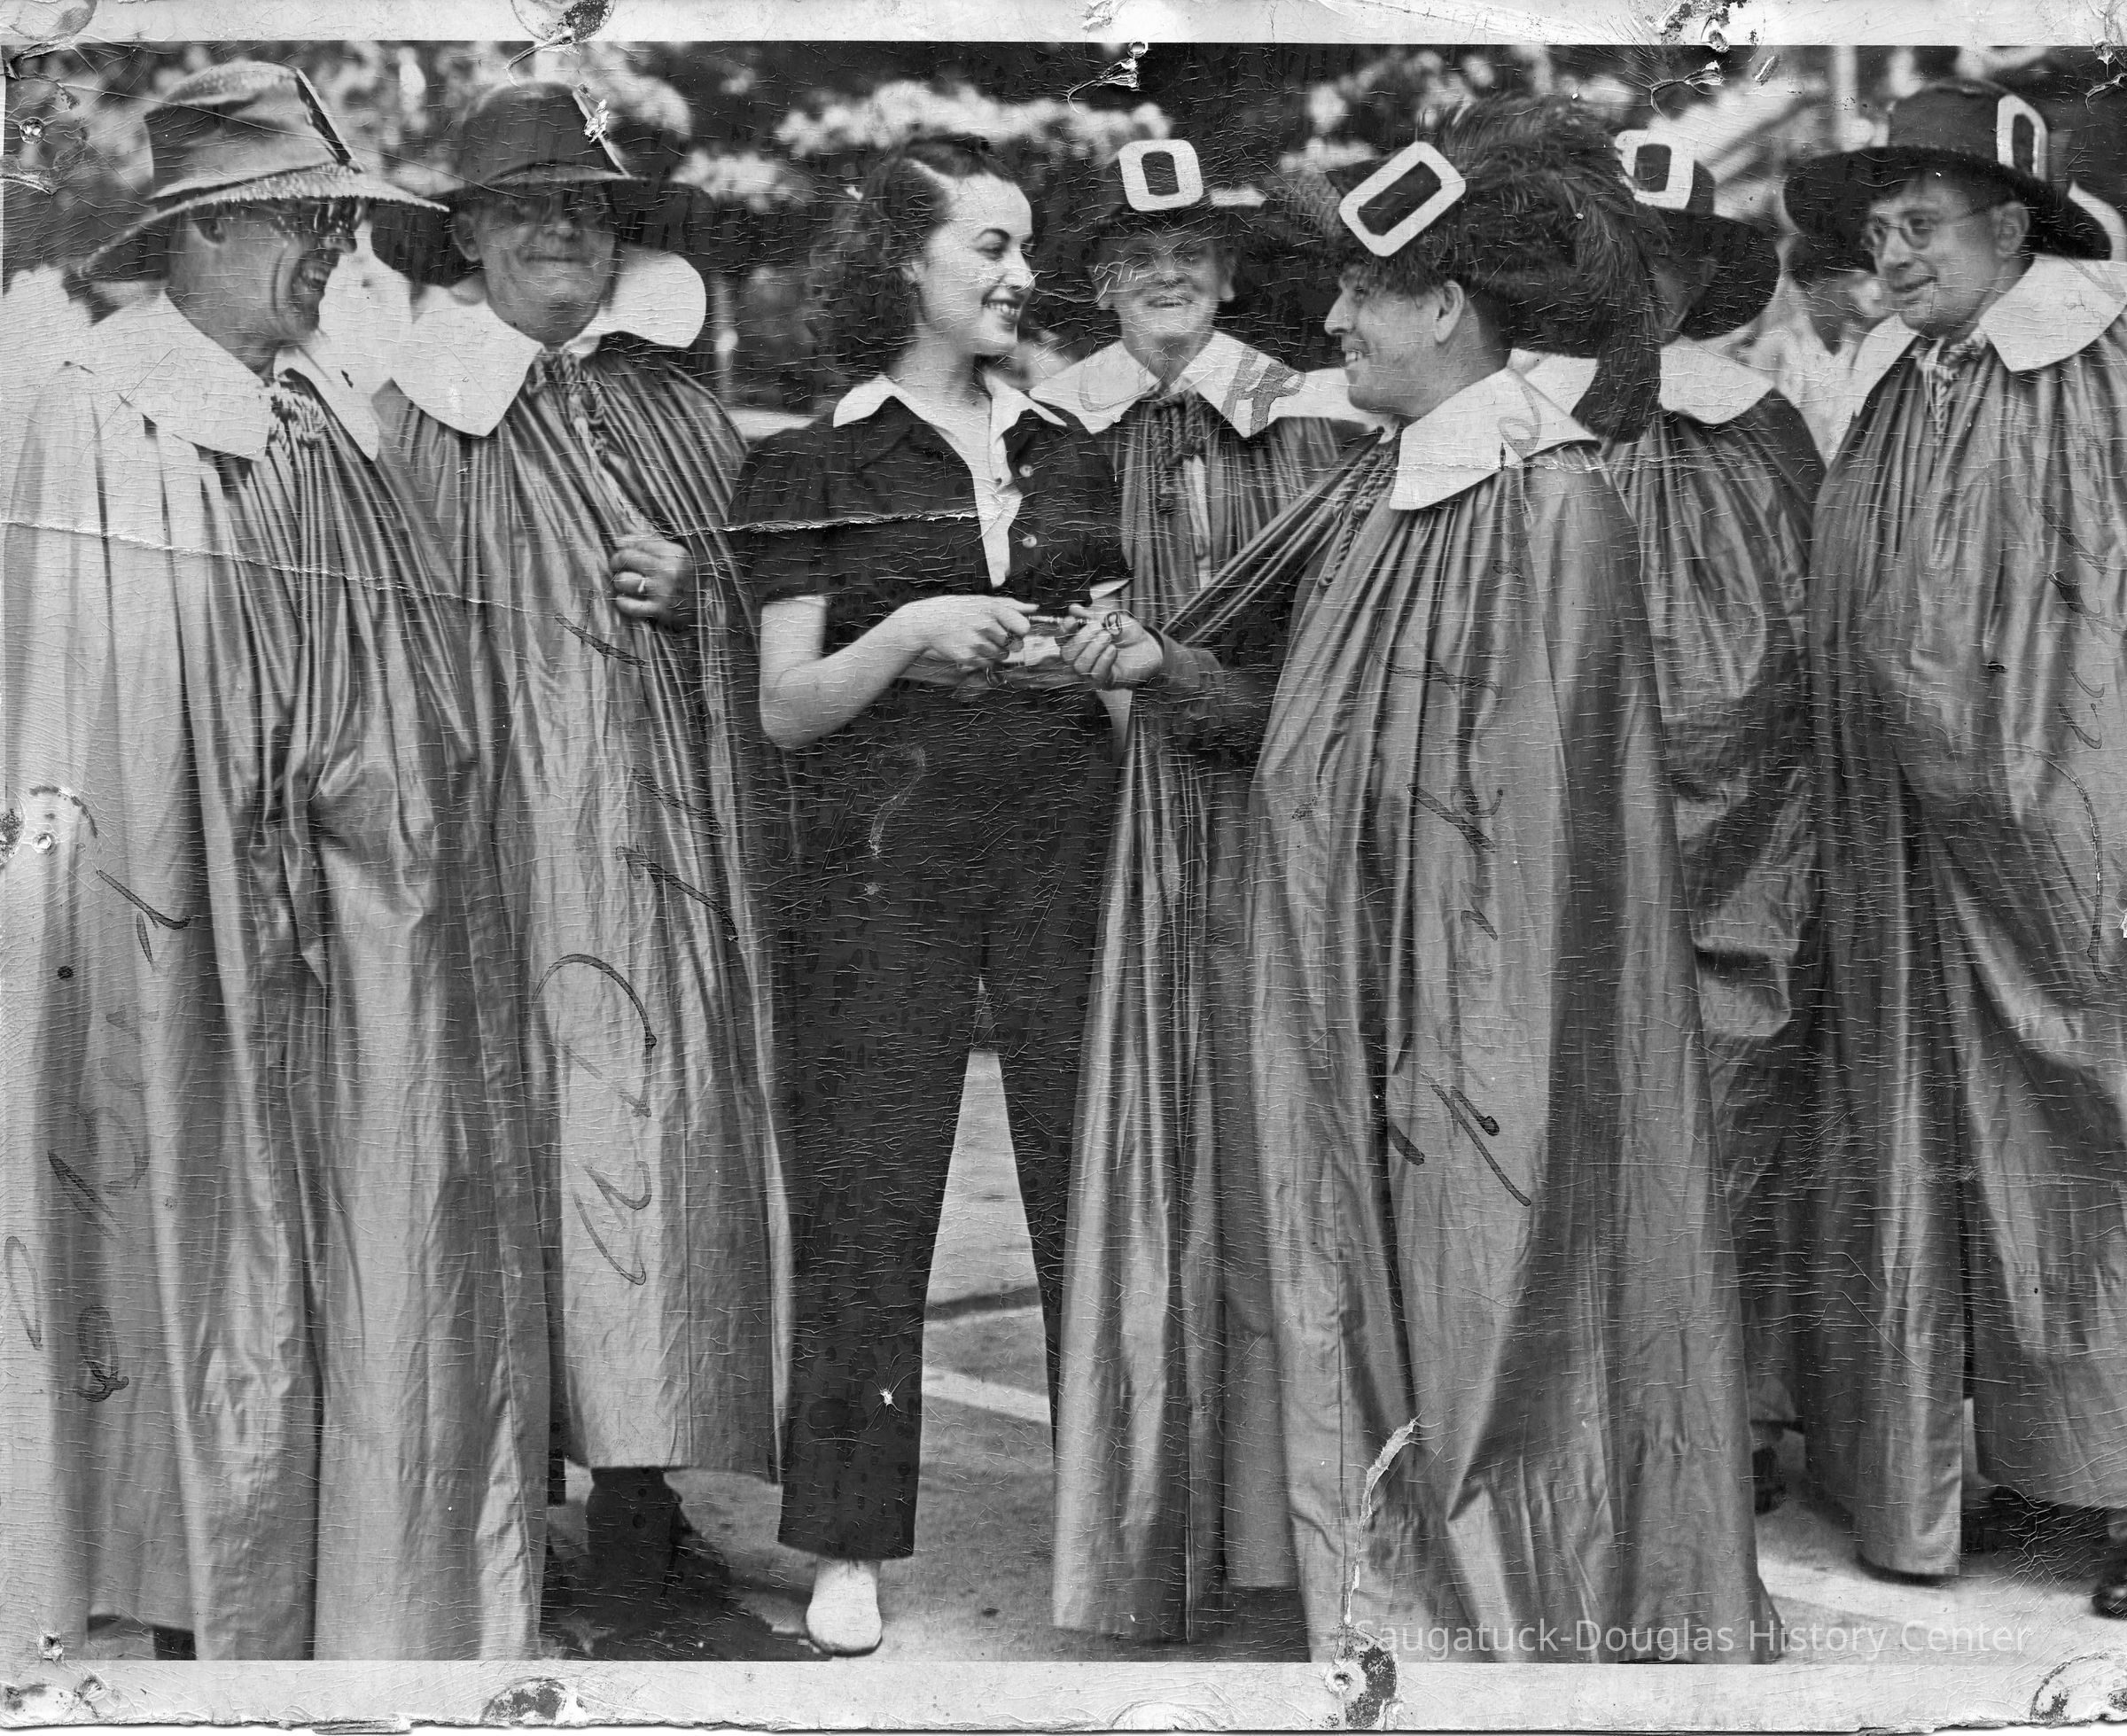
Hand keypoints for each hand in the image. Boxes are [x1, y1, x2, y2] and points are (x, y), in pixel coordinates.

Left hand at [609, 535, 695, 628]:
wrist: (707, 609)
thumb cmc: (686, 579)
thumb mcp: (674, 555)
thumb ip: (649, 540)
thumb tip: (624, 527)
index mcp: (675, 553)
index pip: (637, 542)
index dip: (624, 546)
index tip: (623, 552)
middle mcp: (670, 570)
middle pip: (626, 558)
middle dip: (615, 562)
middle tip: (616, 567)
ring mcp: (664, 591)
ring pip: (623, 580)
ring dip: (619, 583)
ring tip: (624, 585)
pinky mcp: (660, 611)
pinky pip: (628, 605)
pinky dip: (622, 603)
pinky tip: (625, 600)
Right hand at [891, 594, 1034, 676]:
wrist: (927, 622)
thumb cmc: (960, 609)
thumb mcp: (983, 601)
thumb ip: (1011, 605)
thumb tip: (1035, 608)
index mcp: (992, 608)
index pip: (1023, 627)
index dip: (1020, 631)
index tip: (1011, 629)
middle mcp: (985, 625)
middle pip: (1015, 645)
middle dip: (1007, 642)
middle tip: (991, 635)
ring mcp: (975, 642)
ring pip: (1002, 656)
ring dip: (995, 652)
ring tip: (978, 641)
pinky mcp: (967, 657)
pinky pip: (988, 664)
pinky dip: (983, 660)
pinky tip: (971, 649)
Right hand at [1059, 604, 1163, 689]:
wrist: (1149, 645)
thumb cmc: (1127, 632)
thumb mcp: (1110, 618)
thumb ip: (1092, 615)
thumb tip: (1073, 609)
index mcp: (1079, 641)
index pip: (1061, 639)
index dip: (1063, 630)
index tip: (1072, 621)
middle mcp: (1081, 659)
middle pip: (1066, 654)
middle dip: (1081, 639)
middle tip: (1100, 629)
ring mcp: (1092, 672)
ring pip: (1079, 666)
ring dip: (1094, 649)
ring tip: (1109, 637)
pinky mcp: (1106, 682)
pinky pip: (1096, 675)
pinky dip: (1103, 660)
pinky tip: (1113, 650)